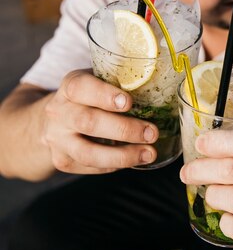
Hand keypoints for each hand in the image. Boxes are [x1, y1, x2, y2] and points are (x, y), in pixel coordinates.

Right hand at [41, 69, 157, 172]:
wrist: (51, 121)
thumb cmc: (88, 98)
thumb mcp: (98, 81)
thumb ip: (121, 82)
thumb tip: (163, 84)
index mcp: (71, 87)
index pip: (81, 87)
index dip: (105, 95)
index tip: (128, 102)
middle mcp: (60, 112)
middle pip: (88, 122)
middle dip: (124, 129)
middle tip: (152, 133)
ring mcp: (58, 139)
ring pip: (88, 153)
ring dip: (122, 155)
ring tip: (149, 154)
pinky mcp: (63, 161)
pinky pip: (91, 167)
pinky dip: (115, 165)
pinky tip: (134, 160)